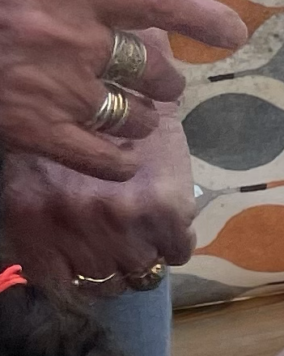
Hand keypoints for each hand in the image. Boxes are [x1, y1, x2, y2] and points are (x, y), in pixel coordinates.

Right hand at [0, 0, 246, 185]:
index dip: (202, 18)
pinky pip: (109, 161)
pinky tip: (115, 151)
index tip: (235, 33)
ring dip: (141, 118)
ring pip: (139, 118)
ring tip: (120, 110)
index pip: (155, 2)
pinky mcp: (43, 133)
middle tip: (147, 80)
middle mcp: (75, 40)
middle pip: (156, 71)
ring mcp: (61, 90)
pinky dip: (120, 160)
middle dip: (161, 80)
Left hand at [5, 119, 203, 297]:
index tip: (89, 268)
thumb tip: (61, 264)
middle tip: (123, 246)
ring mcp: (122, 219)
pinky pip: (179, 252)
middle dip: (116, 268)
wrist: (116, 71)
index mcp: (32, 214)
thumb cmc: (67, 117)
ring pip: (144, 273)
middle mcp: (75, 223)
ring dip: (148, 258)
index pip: (57, 282)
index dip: (78, 279)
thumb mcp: (35, 169)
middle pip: (106, 283)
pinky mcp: (166, 212)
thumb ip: (44, 217)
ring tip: (146, 233)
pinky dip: (177, 243)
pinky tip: (170, 221)